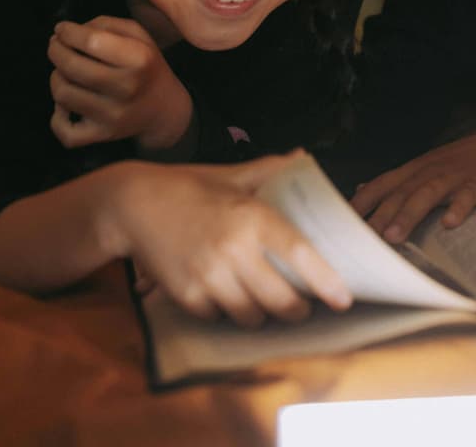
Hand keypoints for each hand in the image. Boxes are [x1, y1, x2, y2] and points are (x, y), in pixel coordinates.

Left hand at [48, 16, 192, 150]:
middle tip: (56, 46)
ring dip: (56, 78)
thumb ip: (105, 25)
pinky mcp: (102, 135)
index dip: (68, 32)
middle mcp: (126, 87)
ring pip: (62, 94)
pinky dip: (57, 116)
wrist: (164, 110)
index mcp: (138, 58)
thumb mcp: (138, 36)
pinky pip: (64, 130)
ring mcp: (113, 115)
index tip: (62, 29)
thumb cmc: (147, 66)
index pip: (91, 40)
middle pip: (71, 66)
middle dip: (55, 51)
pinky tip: (66, 105)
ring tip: (64, 72)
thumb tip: (67, 33)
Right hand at [106, 152, 352, 326]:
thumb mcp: (230, 175)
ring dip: (262, 314)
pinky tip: (226, 295)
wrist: (131, 204)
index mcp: (251, 216)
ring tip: (264, 301)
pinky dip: (226, 313)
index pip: (300, 255)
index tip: (343, 297)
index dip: (326, 281)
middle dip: (297, 309)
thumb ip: (269, 170)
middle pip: (282, 300)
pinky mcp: (187, 296)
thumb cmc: (187, 188)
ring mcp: (209, 276)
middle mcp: (233, 249)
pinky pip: (220, 318)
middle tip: (302, 306)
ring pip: (252, 316)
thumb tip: (302, 157)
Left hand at [350, 128, 475, 242]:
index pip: (381, 184)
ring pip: (427, 195)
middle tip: (361, 239)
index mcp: (415, 170)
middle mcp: (430, 171)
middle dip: (379, 215)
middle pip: (400, 193)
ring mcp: (454, 176)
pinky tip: (451, 225)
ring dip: (409, 215)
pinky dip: (459, 209)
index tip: (341, 222)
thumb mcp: (426, 168)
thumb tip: (361, 189)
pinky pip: (467, 197)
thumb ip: (396, 181)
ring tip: (394, 237)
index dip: (362, 202)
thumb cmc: (463, 163)